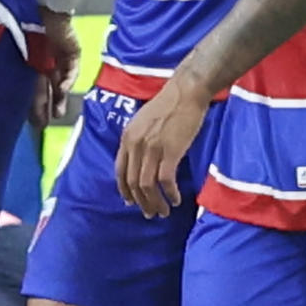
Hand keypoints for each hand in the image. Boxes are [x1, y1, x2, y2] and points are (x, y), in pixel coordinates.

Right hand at [31, 7, 79, 128]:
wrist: (47, 8)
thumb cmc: (28, 26)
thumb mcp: (22, 51)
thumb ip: (22, 70)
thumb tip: (15, 90)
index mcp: (31, 64)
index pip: (32, 90)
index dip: (32, 106)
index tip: (30, 121)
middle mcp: (45, 65)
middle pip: (45, 91)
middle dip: (45, 107)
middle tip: (43, 125)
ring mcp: (60, 61)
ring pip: (59, 85)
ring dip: (58, 99)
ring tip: (58, 114)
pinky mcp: (73, 55)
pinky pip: (71, 71)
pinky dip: (67, 80)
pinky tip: (62, 89)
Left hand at [114, 78, 209, 217]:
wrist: (186, 91)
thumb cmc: (168, 105)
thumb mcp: (143, 121)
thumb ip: (138, 140)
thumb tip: (140, 162)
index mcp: (127, 137)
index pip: (120, 171)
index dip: (124, 190)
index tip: (131, 202)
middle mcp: (135, 144)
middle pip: (133, 182)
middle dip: (141, 202)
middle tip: (150, 214)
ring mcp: (151, 148)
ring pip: (147, 186)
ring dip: (155, 203)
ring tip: (163, 212)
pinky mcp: (170, 151)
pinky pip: (165, 181)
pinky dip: (169, 194)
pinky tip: (175, 200)